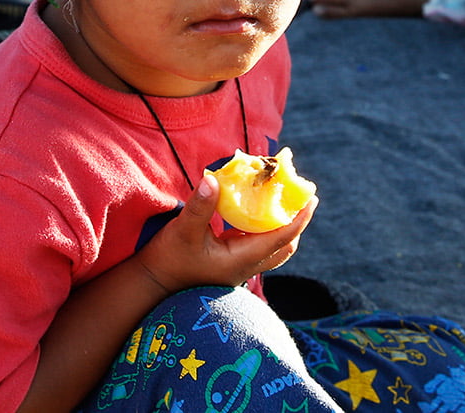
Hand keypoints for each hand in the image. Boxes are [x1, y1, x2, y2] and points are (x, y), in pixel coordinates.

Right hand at [132, 172, 313, 295]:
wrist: (153, 286)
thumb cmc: (168, 261)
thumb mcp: (182, 231)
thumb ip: (200, 206)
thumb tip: (214, 178)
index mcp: (241, 260)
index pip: (280, 238)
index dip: (298, 218)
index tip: (311, 198)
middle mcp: (246, 266)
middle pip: (284, 246)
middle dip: (296, 221)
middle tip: (303, 195)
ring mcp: (239, 267)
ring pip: (272, 248)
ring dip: (282, 225)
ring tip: (284, 200)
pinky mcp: (230, 263)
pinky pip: (258, 245)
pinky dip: (265, 227)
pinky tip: (257, 210)